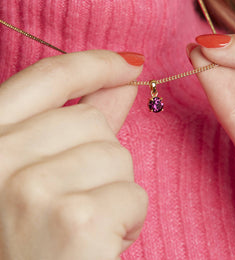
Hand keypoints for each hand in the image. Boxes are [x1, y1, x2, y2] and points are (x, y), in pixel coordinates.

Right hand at [0, 50, 147, 259]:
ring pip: (117, 156)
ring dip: (114, 190)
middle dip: (101, 158)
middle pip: (92, 121)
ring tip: (86, 225)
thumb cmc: (30, 239)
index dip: (94, 64)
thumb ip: (77, 122)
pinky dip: (129, 219)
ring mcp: (34, 189)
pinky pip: (133, 196)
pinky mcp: (77, 221)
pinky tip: (102, 243)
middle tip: (79, 199)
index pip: (49, 78)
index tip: (129, 63)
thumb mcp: (40, 173)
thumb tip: (122, 84)